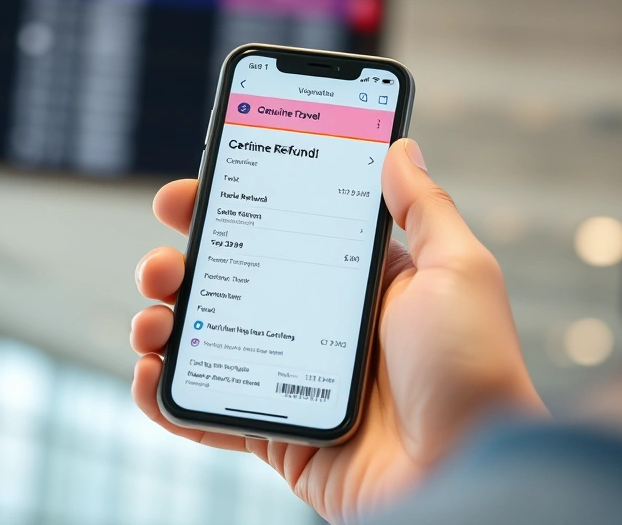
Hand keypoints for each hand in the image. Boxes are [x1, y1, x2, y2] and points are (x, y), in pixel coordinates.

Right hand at [130, 139, 545, 523]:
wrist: (464, 473)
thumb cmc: (471, 370)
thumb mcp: (457, 271)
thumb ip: (424, 209)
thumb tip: (399, 147)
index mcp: (352, 284)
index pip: (274, 233)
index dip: (224, 211)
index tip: (183, 195)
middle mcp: (314, 326)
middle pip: (226, 285)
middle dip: (177, 267)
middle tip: (160, 266)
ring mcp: (288, 379)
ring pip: (206, 343)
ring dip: (162, 326)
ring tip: (154, 323)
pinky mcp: (275, 433)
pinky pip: (206, 413)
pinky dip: (165, 398)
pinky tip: (150, 376)